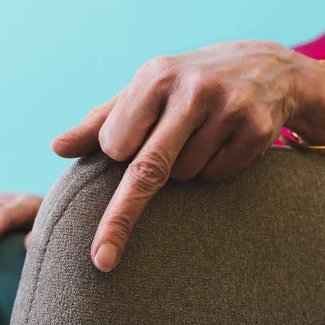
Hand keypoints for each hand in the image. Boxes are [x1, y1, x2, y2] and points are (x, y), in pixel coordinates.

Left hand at [51, 40, 324, 271]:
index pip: (117, 142)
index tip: (117, 161)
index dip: (115, 157)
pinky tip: (224, 141)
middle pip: (149, 168)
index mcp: (155, 77)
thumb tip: (56, 148)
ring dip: (183, 170)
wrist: (268, 67)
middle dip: (121, 218)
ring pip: (185, 175)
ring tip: (199, 137)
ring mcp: (228, 109)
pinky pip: (218, 175)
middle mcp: (192, 90)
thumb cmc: (188, 83)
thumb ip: (101, 121)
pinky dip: (214, 168)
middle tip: (102, 257)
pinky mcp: (257, 130)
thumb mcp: (145, 90)